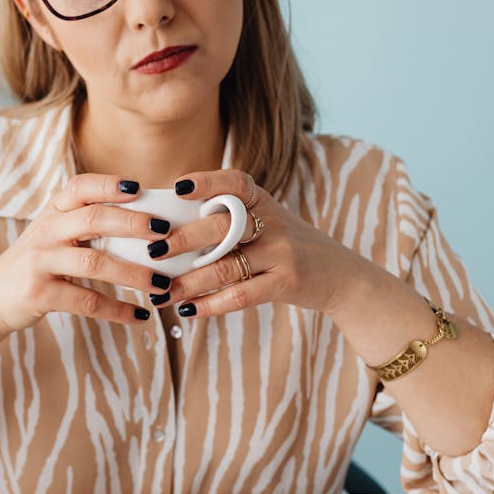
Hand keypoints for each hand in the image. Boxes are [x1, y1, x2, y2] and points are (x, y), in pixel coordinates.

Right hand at [0, 174, 174, 333]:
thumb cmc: (35, 265)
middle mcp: (45, 232)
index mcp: (52, 213)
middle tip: (165, 234)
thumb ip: (85, 225)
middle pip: (93, 220)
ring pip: (94, 263)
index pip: (80, 187)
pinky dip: (117, 310)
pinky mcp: (40, 294)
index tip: (139, 188)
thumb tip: (146, 222)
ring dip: (133, 274)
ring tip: (162, 284)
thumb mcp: (52, 236)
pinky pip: (86, 301)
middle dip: (133, 224)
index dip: (109, 185)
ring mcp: (40, 262)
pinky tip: (139, 317)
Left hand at [151, 170, 368, 317]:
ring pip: (226, 266)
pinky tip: (188, 311)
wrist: (340, 275)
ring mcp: (281, 253)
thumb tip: (168, 230)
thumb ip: (229, 220)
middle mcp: (273, 223)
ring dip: (188, 282)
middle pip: (223, 226)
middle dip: (184, 239)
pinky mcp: (286, 283)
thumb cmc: (286, 247)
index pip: (236, 182)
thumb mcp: (266, 223)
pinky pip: (241, 295)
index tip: (178, 188)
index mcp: (263, 202)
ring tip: (159, 294)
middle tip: (153, 252)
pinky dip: (210, 305)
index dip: (207, 181)